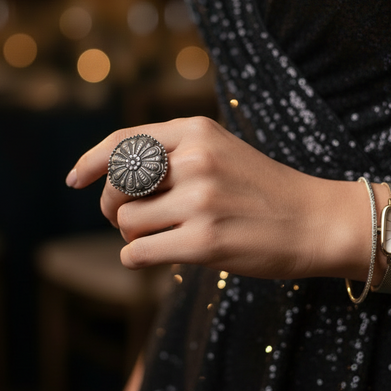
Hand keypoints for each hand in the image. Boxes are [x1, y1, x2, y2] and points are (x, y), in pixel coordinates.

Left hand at [66, 116, 337, 278]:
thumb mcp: (221, 151)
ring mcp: (200, 201)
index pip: (124, 142)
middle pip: (118, 186)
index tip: (75, 179)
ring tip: (161, 238)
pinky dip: (138, 258)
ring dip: (133, 236)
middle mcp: (195, 160)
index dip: (92, 162)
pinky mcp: (204, 242)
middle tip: (131, 221)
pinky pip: (137, 253)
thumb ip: (172, 155)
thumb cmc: (263, 190)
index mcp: (197, 131)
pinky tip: (160, 256)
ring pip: (127, 223)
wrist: (315, 221)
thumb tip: (109, 182)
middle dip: (114, 208)